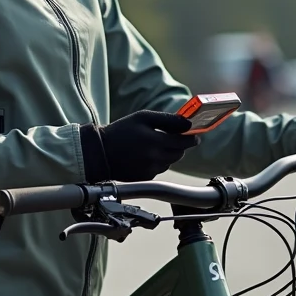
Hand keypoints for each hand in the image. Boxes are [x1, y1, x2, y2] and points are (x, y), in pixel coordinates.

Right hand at [80, 110, 199, 182]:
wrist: (100, 152)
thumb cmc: (121, 132)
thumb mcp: (143, 117)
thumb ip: (167, 119)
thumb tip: (187, 124)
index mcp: (155, 141)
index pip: (184, 142)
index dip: (191, 137)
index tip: (194, 134)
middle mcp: (155, 158)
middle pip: (179, 153)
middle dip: (180, 145)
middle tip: (173, 137)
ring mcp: (151, 170)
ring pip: (170, 161)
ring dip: (168, 153)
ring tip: (153, 145)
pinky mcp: (146, 178)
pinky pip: (160, 169)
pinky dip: (158, 161)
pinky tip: (145, 155)